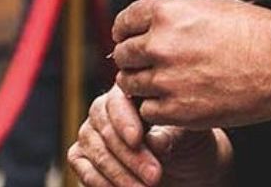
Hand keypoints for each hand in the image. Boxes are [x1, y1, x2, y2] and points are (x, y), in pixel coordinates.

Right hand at [69, 86, 231, 186]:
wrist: (187, 173)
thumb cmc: (188, 147)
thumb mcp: (187, 138)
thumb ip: (170, 135)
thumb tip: (154, 142)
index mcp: (130, 92)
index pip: (118, 101)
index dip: (124, 120)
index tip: (137, 140)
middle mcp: (105, 109)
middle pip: (106, 128)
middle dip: (130, 156)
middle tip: (155, 176)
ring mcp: (91, 133)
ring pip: (95, 149)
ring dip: (119, 173)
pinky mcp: (82, 157)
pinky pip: (82, 167)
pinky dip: (100, 182)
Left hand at [113, 0, 270, 128]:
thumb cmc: (252, 32)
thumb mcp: (208, 4)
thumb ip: (169, 4)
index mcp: (167, 14)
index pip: (124, 20)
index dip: (125, 29)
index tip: (129, 36)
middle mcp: (161, 45)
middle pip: (122, 54)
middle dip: (131, 58)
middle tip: (146, 62)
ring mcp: (167, 80)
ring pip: (129, 84)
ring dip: (140, 83)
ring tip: (162, 81)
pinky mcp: (178, 111)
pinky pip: (147, 110)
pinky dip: (156, 107)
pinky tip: (173, 99)